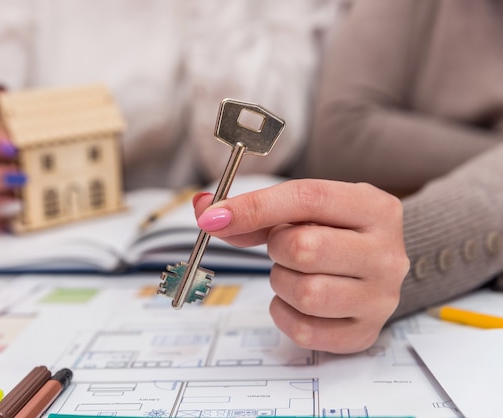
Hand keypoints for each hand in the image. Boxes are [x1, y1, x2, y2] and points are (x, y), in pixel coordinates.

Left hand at [193, 179, 409, 353]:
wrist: (376, 268)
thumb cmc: (335, 233)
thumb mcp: (306, 211)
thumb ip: (257, 211)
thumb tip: (205, 211)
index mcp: (376, 208)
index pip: (308, 198)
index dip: (254, 207)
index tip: (212, 217)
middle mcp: (387, 254)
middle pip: (306, 248)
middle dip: (277, 248)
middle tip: (283, 247)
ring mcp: (380, 298)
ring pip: (305, 293)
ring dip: (281, 281)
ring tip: (294, 272)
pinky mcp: (364, 333)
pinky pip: (304, 330)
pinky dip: (283, 313)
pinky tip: (295, 299)